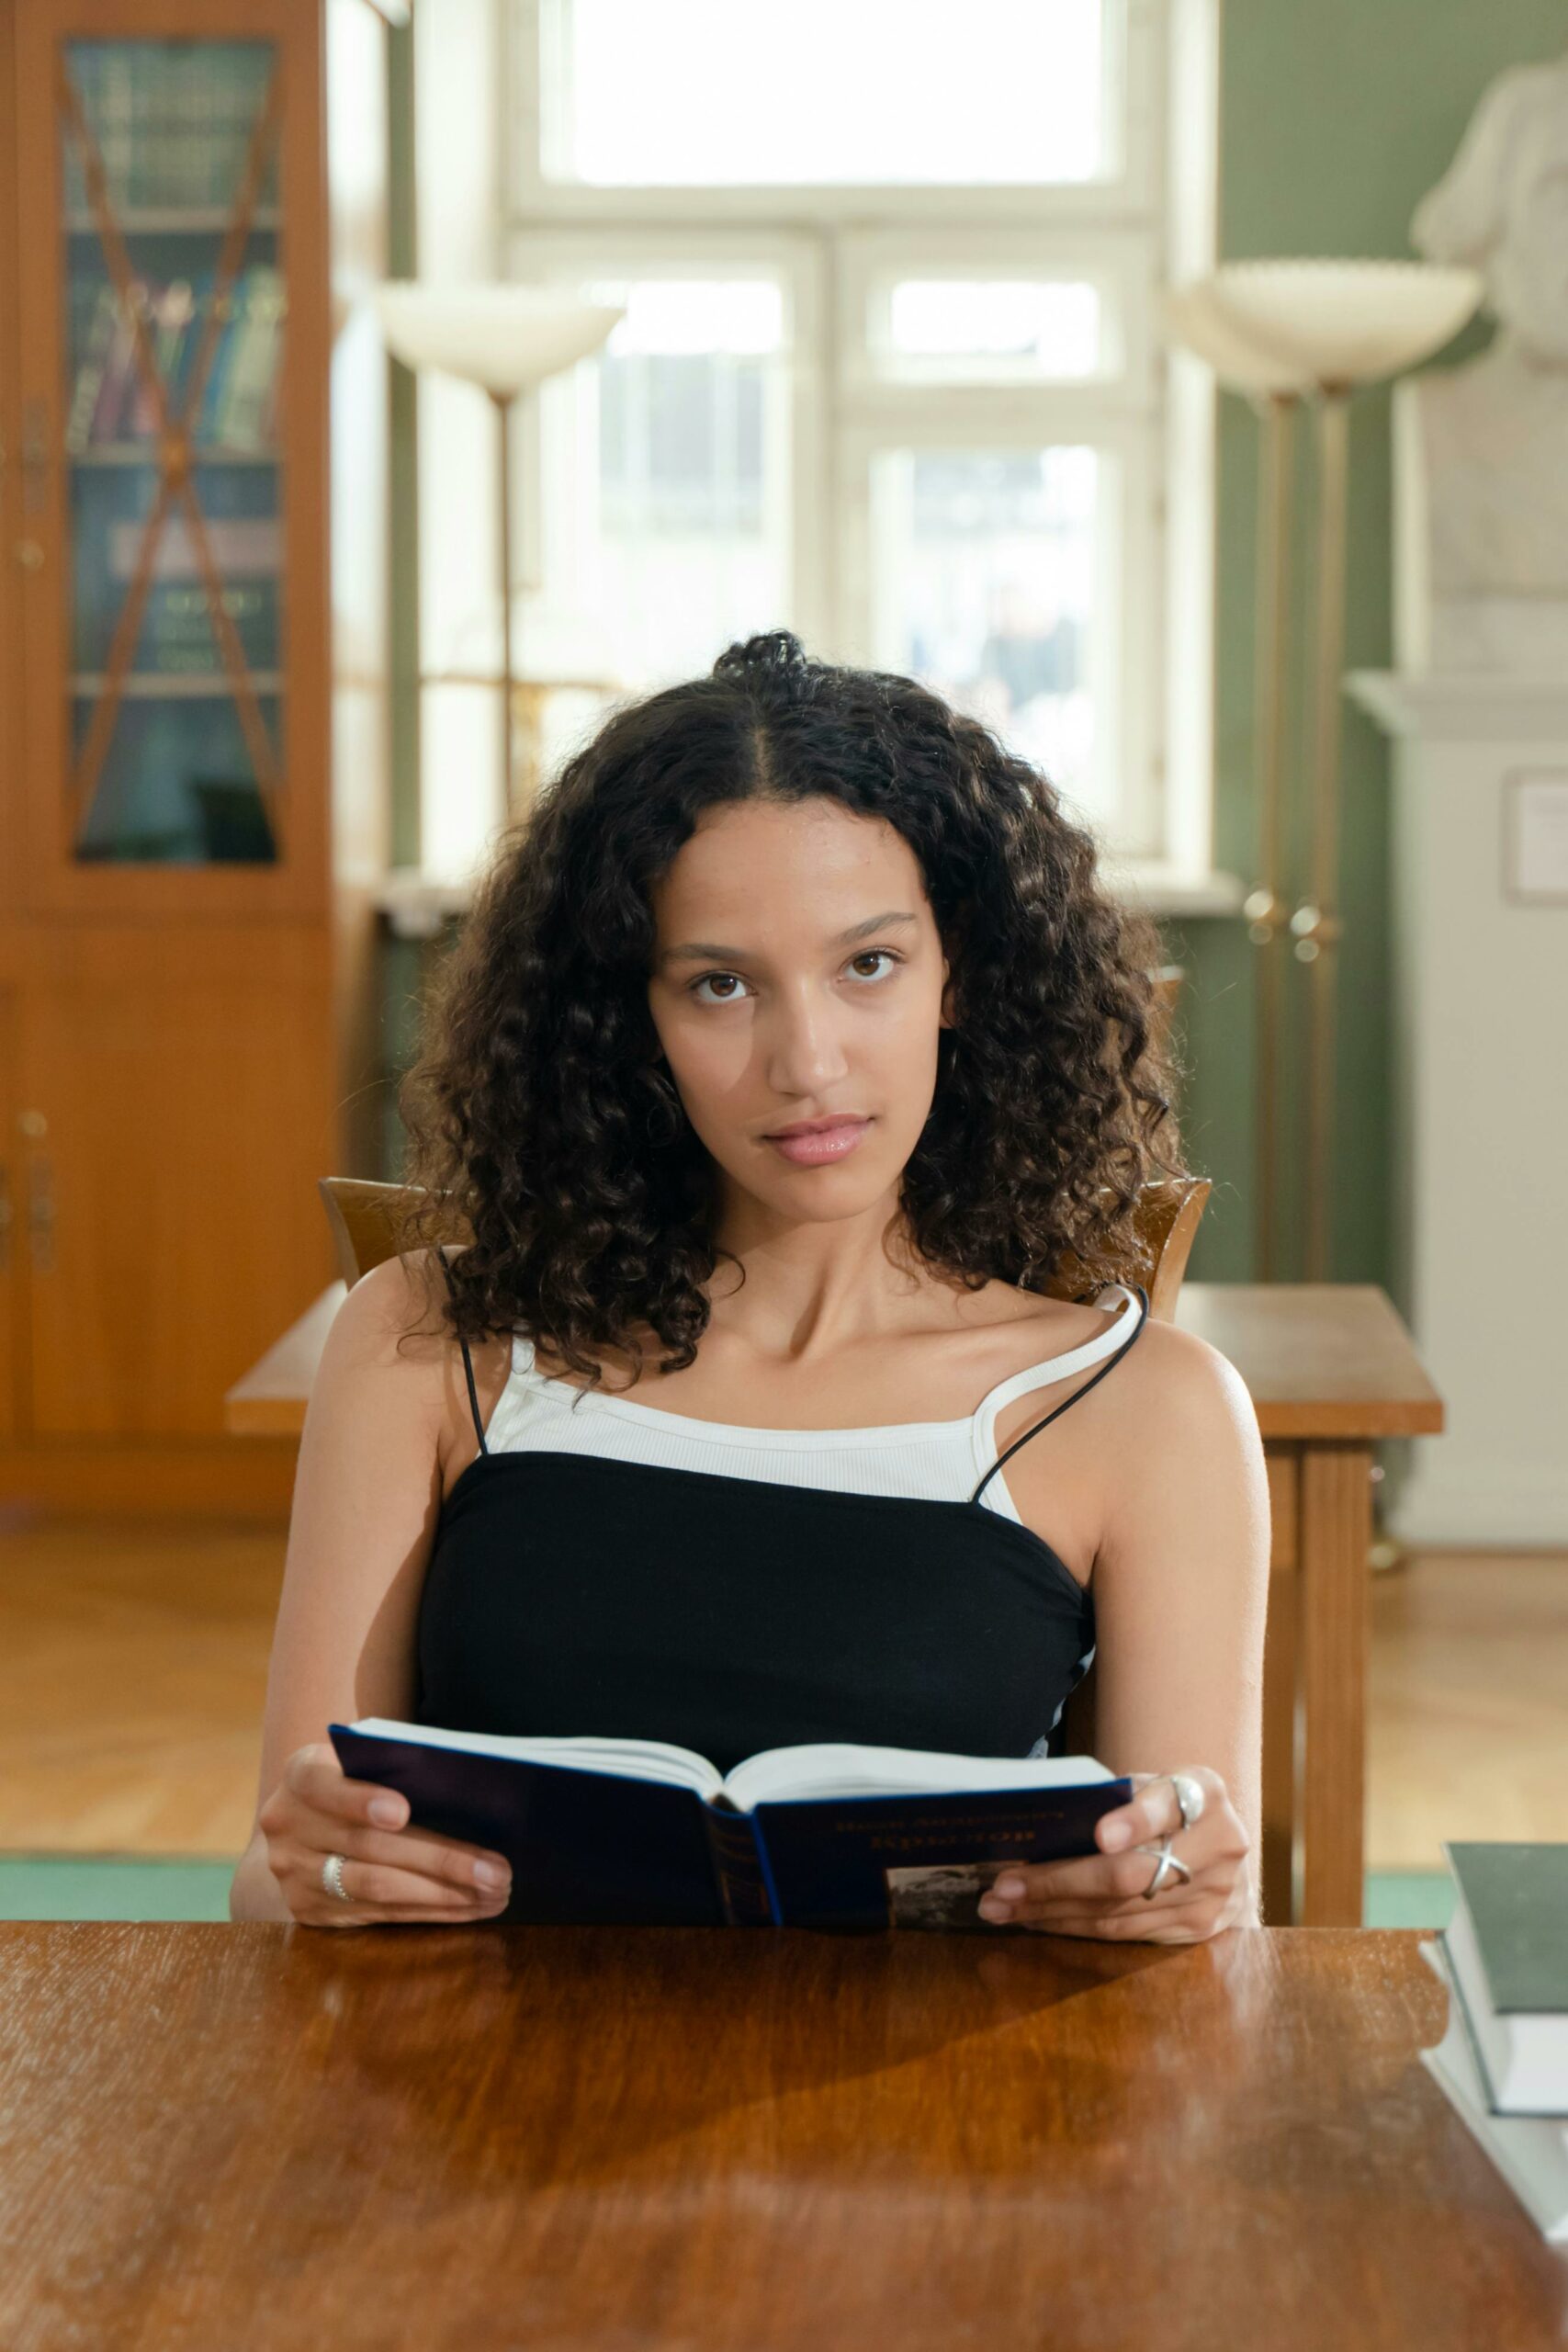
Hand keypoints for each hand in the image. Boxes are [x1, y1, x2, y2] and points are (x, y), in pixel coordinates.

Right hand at [257, 1741, 513, 1927]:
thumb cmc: (353, 1778)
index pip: (326, 1785)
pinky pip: (378, 1914)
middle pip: (370, 1846)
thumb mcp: (359, 1760)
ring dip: (443, 1895)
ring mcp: (295, 1874)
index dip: (362, 1800)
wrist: (299, 1820)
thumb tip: (467, 1788)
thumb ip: (394, 1766)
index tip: (402, 1812)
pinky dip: (428, 1911)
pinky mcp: (311, 1911)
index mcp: (301, 1776)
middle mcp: (288, 1826)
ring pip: (377, 1887)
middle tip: (495, 1871)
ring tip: (493, 1894)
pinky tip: (467, 1907)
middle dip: (440, 1860)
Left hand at [976, 1766, 1254, 1943]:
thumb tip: (1042, 1823)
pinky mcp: (1196, 1930)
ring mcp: (1211, 1895)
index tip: (1099, 1835)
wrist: (1227, 1848)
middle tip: (1004, 1886)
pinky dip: (1075, 1926)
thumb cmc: (1170, 1806)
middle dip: (1059, 1882)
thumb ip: (1117, 1797)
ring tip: (1002, 1908)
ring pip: (1119, 1912)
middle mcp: (1218, 1846)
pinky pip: (1124, 1933)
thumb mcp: (1155, 1784)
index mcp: (1205, 1793)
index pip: (1168, 1804)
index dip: (1134, 1821)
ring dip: (1053, 1912)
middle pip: (1130, 1874)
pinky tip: (1038, 1920)